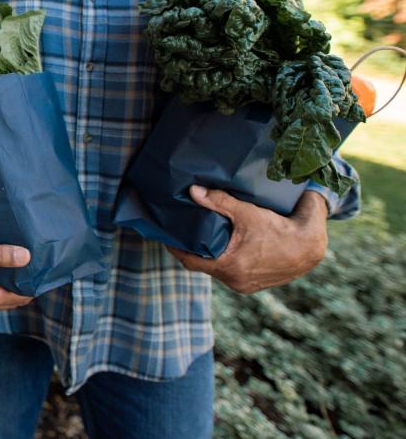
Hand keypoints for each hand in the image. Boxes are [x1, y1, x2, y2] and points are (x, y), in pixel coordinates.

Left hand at [168, 185, 327, 293]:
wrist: (313, 247)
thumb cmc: (281, 228)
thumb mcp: (248, 213)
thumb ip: (219, 202)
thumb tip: (193, 191)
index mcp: (230, 268)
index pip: (190, 261)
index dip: (175, 249)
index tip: (164, 237)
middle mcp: (236, 282)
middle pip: (202, 265)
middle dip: (191, 250)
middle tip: (180, 233)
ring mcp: (246, 286)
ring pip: (217, 270)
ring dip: (208, 256)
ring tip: (198, 238)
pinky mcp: (255, 285)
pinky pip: (231, 273)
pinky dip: (223, 260)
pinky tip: (220, 246)